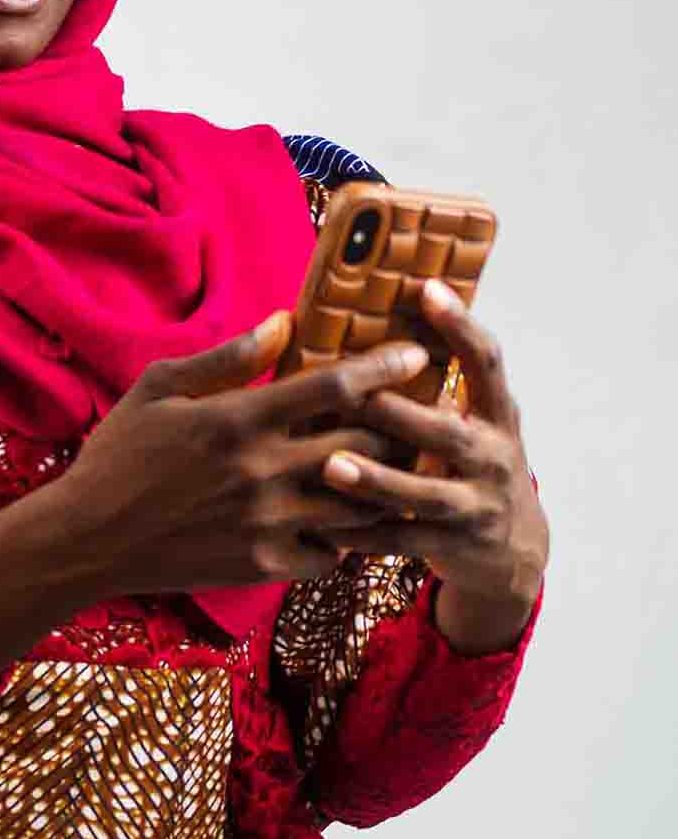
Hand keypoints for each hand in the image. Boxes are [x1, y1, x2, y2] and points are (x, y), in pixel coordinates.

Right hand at [54, 311, 431, 598]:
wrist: (89, 538)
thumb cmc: (119, 454)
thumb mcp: (160, 388)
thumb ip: (227, 358)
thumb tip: (284, 322)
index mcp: (238, 419)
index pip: (332, 387)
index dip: (383, 368)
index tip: (417, 356)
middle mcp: (262, 471)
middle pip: (364, 445)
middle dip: (403, 427)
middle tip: (422, 415)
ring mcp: (267, 523)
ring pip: (360, 505)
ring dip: (388, 485)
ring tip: (404, 470)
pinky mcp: (264, 565)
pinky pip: (331, 555)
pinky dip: (346, 539)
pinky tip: (344, 523)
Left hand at [319, 278, 548, 652]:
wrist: (516, 550)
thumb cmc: (474, 465)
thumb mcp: (475, 422)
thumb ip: (440, 385)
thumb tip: (379, 321)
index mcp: (498, 415)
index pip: (486, 362)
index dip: (460, 325)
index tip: (426, 289)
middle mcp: (494, 457)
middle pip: (446, 431)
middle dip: (397, 414)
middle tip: (347, 394)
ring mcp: (477, 505)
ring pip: (423, 494)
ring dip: (376, 480)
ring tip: (331, 465)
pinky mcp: (456, 547)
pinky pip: (404, 541)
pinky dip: (364, 535)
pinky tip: (323, 526)